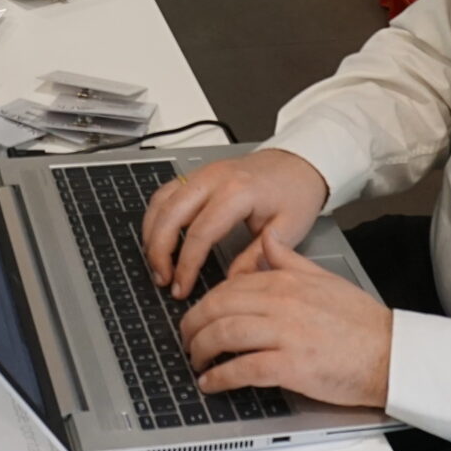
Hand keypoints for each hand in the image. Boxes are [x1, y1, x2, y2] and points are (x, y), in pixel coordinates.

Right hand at [141, 147, 330, 299]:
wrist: (299, 163)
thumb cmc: (295, 193)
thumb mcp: (288, 230)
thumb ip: (257, 258)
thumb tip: (231, 284)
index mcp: (237, 192)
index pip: (199, 233)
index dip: (186, 265)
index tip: (181, 288)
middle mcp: (213, 178)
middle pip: (170, 214)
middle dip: (159, 251)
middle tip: (163, 279)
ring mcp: (202, 173)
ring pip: (161, 201)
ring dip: (152, 234)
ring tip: (157, 264)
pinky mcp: (197, 174)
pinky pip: (165, 192)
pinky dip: (155, 216)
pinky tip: (157, 238)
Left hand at [178, 235, 392, 408]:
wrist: (391, 354)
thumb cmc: (362, 322)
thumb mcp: (325, 279)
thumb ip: (290, 260)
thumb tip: (267, 241)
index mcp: (286, 281)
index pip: (229, 286)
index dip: (205, 304)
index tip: (198, 318)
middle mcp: (281, 303)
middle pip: (218, 308)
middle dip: (193, 325)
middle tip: (186, 340)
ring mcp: (285, 334)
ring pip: (224, 335)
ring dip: (201, 351)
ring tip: (195, 362)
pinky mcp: (291, 365)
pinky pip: (242, 369)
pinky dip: (220, 377)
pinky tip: (210, 384)